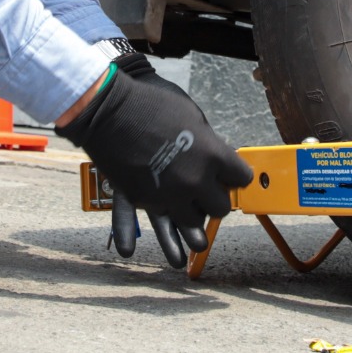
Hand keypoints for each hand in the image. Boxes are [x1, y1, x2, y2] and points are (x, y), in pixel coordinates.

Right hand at [58, 53, 252, 267]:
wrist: (111, 105)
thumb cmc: (153, 101)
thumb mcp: (191, 115)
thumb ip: (208, 141)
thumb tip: (220, 155)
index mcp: (213, 156)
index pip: (240, 177)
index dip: (236, 177)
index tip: (232, 177)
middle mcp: (194, 181)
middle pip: (219, 206)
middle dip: (217, 203)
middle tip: (212, 198)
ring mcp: (166, 194)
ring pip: (190, 224)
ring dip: (194, 234)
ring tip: (198, 245)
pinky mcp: (140, 198)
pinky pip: (143, 222)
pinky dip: (129, 236)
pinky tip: (129, 250)